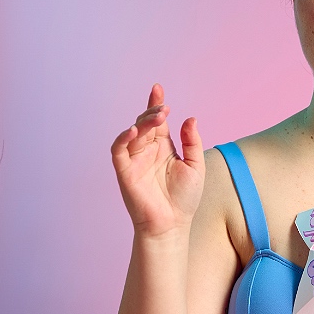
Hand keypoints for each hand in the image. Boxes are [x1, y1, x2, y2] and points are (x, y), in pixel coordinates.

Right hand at [110, 83, 204, 236]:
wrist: (172, 224)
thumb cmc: (184, 198)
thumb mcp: (195, 165)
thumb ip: (191, 142)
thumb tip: (190, 118)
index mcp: (164, 147)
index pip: (158, 121)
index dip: (156, 105)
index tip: (158, 89)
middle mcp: (147, 150)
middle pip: (145, 123)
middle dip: (153, 112)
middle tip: (164, 108)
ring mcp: (135, 160)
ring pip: (134, 133)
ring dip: (143, 122)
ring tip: (157, 117)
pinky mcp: (125, 171)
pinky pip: (119, 150)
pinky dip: (123, 138)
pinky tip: (134, 131)